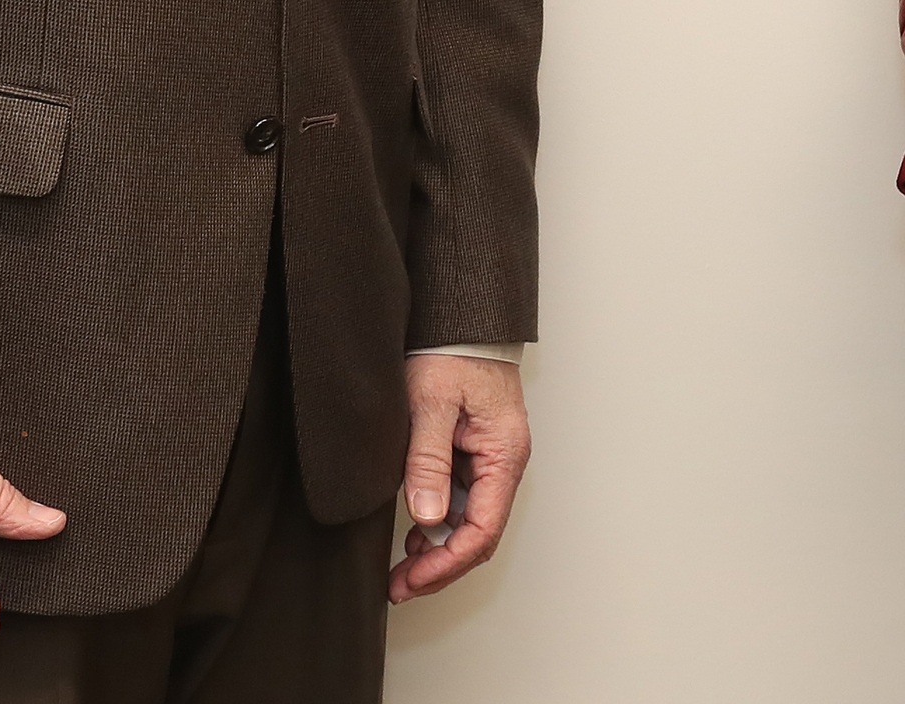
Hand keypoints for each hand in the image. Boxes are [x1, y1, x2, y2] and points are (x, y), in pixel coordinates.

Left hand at [388, 354, 529, 602]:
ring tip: (401, 566)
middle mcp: (503, 463)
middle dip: (441, 567)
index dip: (447, 563)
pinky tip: (414, 531)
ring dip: (439, 549)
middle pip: (479, 534)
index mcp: (503, 454)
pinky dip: (439, 522)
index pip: (483, 529)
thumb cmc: (451, 352)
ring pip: (470, 521)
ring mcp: (490, 459)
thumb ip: (427, 460)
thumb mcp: (431, 404)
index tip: (412, 579)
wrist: (460, 318)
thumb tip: (426, 517)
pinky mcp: (474, 452)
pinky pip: (462, 500)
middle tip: (400, 586)